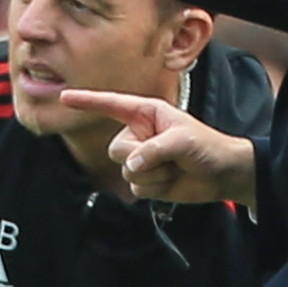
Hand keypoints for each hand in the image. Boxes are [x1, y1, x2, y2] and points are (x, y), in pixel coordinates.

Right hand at [60, 89, 257, 207]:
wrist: (223, 174)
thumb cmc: (206, 146)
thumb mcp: (182, 140)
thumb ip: (153, 150)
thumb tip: (131, 166)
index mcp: (145, 113)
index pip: (110, 105)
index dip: (87, 101)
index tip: (64, 97)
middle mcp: (138, 134)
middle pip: (116, 149)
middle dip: (141, 157)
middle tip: (168, 156)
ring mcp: (141, 158)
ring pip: (126, 171)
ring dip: (154, 175)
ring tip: (174, 168)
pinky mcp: (146, 180)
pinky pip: (136, 188)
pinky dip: (155, 188)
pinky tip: (172, 181)